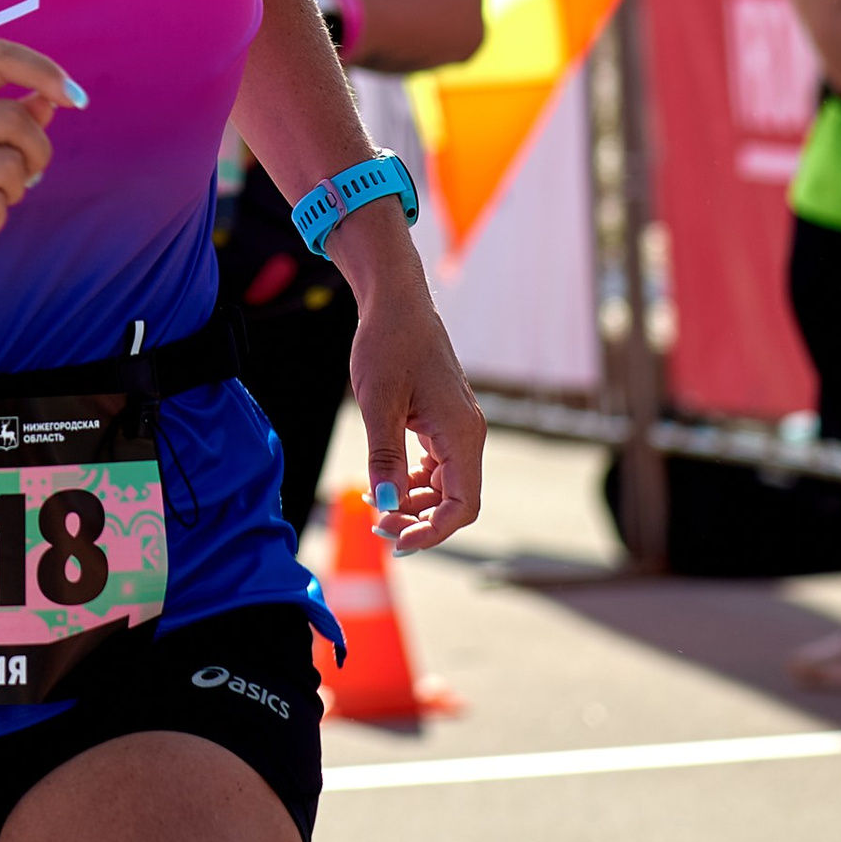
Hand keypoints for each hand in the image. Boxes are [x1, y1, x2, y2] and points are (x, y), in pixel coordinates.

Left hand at [349, 279, 483, 550]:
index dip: (434, 532)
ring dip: (413, 502)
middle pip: (455, 501)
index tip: (395, 540)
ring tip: (373, 502)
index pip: (464, 506)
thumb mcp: (378, 402)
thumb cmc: (388, 344)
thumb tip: (385, 505)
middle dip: (418, 520)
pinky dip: (412, 480)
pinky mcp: (443, 421)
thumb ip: (384, 457)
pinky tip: (382, 481)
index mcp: (461, 433)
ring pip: (445, 486)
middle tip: (375, 524)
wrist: (396, 302)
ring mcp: (457, 428)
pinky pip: (436, 466)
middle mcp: (467, 434)